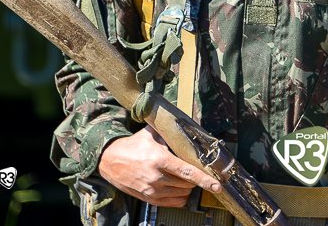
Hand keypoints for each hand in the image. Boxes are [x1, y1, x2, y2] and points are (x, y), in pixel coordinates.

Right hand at [98, 126, 221, 206]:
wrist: (110, 161)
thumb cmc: (134, 145)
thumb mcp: (151, 134)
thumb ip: (170, 132)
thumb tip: (188, 124)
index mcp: (159, 159)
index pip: (187, 172)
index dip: (204, 179)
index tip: (217, 184)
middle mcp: (156, 177)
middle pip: (187, 184)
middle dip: (195, 179)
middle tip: (196, 171)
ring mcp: (152, 190)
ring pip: (181, 194)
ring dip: (188, 188)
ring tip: (185, 178)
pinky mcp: (148, 199)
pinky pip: (173, 203)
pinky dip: (180, 197)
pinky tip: (179, 188)